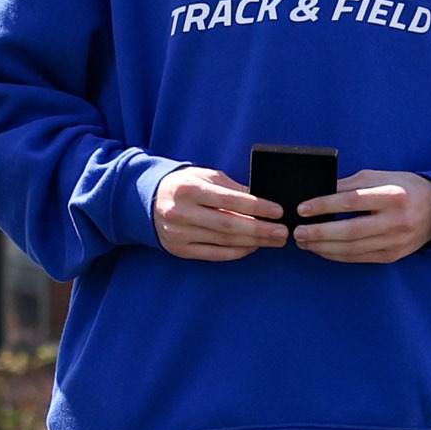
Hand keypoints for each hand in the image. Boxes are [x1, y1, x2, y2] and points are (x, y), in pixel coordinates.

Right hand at [152, 166, 287, 259]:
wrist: (147, 200)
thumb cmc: (183, 185)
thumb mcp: (204, 176)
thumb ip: (232, 187)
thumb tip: (262, 199)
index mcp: (188, 189)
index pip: (229, 200)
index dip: (257, 207)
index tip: (278, 211)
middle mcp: (181, 212)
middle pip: (228, 224)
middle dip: (260, 229)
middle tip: (283, 232)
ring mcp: (179, 233)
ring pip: (223, 240)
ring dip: (253, 241)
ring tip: (273, 240)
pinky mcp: (179, 249)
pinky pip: (213, 254)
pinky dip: (236, 252)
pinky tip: (252, 247)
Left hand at [293, 169, 430, 262]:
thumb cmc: (403, 187)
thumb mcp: (379, 177)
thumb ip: (350, 185)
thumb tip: (317, 194)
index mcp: (392, 195)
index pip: (352, 201)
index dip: (324, 205)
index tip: (302, 209)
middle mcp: (396, 220)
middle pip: (350, 231)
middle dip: (319, 233)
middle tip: (297, 232)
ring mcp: (395, 241)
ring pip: (352, 249)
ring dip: (324, 247)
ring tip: (304, 242)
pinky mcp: (392, 256)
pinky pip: (359, 258)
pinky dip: (337, 255)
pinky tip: (322, 249)